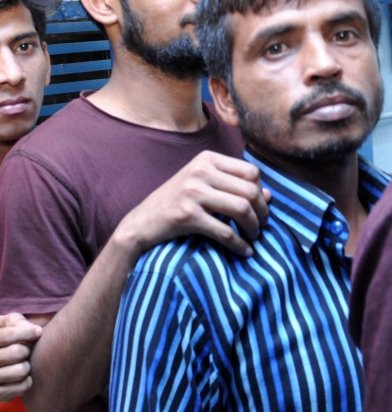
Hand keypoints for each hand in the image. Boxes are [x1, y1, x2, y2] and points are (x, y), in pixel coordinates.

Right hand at [0, 313, 41, 401]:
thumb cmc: (1, 343)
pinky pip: (23, 386)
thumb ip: (16, 321)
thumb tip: (34, 330)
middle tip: (26, 351)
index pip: (7, 334)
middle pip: (16, 352)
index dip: (27, 332)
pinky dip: (28, 380)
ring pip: (21, 371)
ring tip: (23, 363)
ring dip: (28, 366)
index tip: (39, 332)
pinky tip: (22, 377)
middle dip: (27, 350)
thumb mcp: (3, 326)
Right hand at [117, 151, 270, 257]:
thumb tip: (270, 194)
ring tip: (253, 236)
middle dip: (262, 212)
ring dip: (253, 227)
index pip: (251, 171)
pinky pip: (225, 231)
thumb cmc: (174, 203)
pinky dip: (239, 244)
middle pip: (250, 190)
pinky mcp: (187, 215)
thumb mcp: (202, 186)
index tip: (258, 207)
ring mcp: (192, 192)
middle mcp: (199, 171)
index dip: (261, 191)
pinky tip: (244, 251)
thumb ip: (232, 186)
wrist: (142, 223)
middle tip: (261, 226)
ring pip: (241, 209)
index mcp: (206, 159)